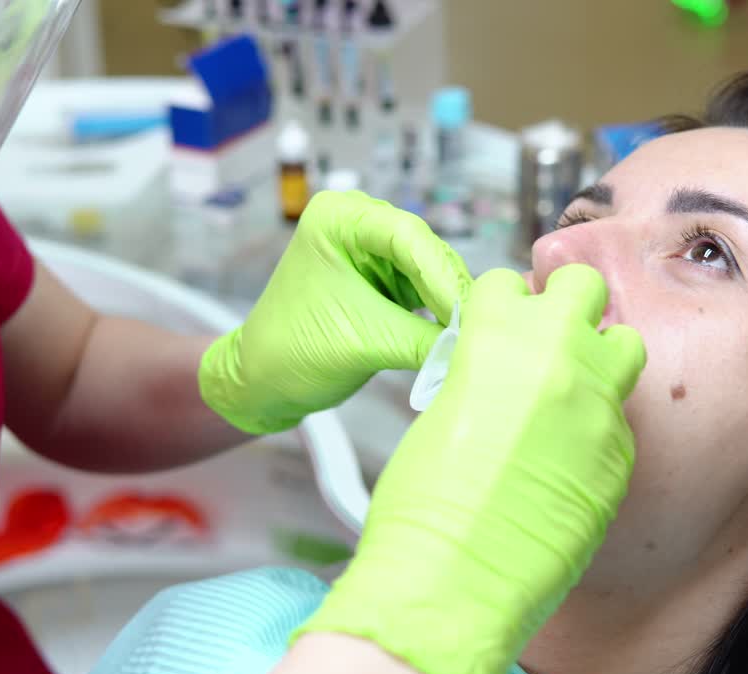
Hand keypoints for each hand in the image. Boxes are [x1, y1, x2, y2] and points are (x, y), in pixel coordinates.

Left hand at [199, 191, 471, 433]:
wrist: (263, 380)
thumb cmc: (292, 352)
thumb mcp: (365, 342)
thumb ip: (426, 340)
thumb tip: (480, 344)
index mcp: (339, 218)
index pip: (408, 236)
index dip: (443, 276)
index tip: (470, 314)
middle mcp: (360, 223)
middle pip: (427, 251)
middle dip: (453, 292)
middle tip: (484, 328)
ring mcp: (375, 251)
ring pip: (434, 272)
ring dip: (453, 305)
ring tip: (476, 336)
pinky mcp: (388, 279)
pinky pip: (428, 291)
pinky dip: (443, 315)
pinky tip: (460, 335)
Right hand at [295, 265, 646, 673]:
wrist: (454, 581)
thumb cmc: (423, 506)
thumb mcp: (438, 412)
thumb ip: (480, 374)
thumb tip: (498, 373)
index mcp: (497, 336)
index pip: (511, 282)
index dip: (504, 304)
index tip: (502, 323)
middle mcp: (559, 356)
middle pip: (585, 288)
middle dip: (567, 305)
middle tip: (549, 338)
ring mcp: (599, 405)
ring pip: (626, 345)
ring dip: (600, 359)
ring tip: (570, 395)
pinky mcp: (621, 454)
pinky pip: (619, 421)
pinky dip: (598, 430)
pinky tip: (568, 463)